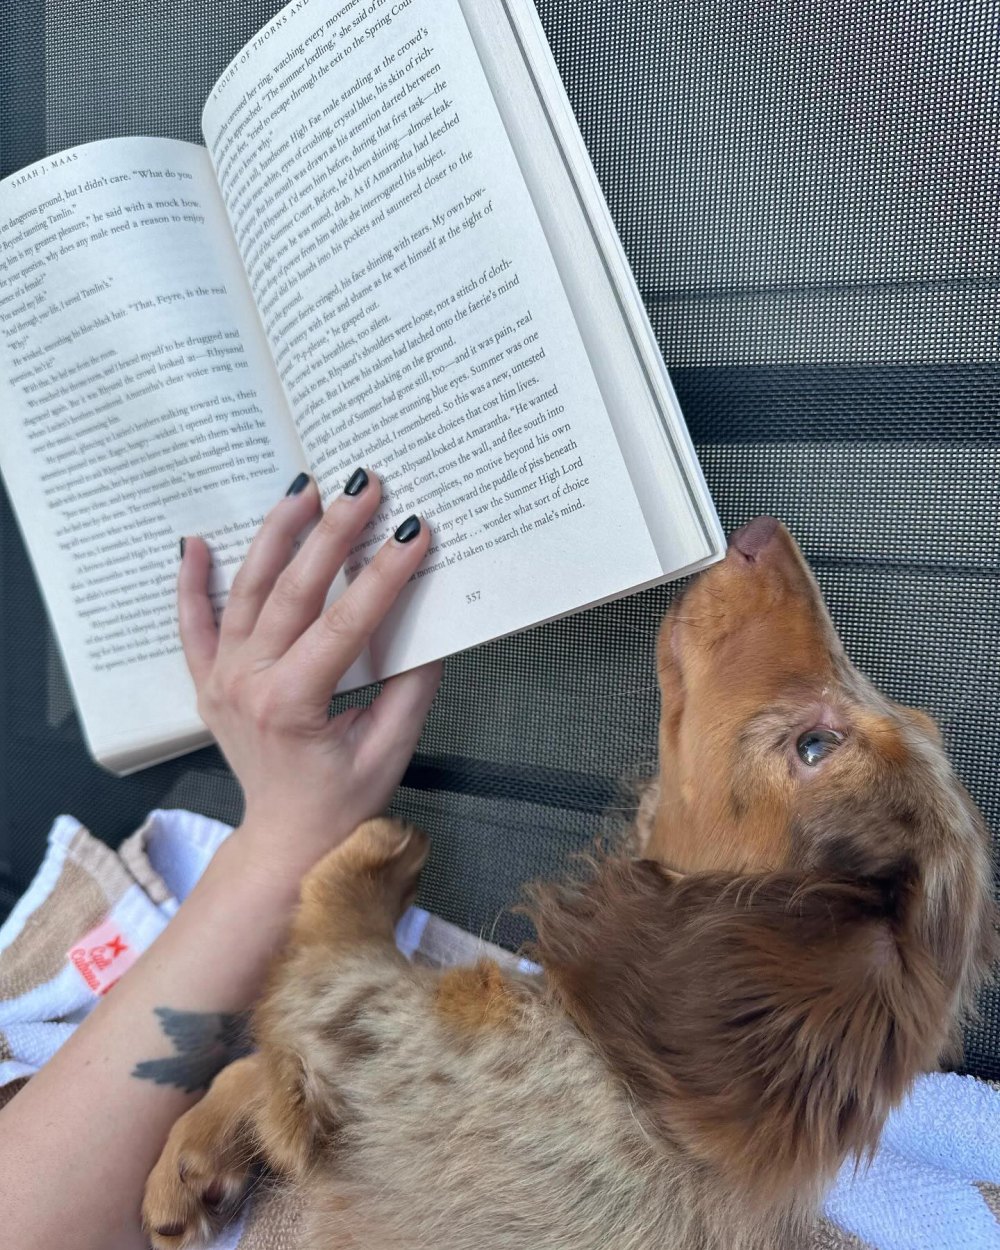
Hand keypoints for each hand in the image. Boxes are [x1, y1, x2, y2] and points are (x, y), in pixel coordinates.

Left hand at [178, 470, 440, 876]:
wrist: (284, 842)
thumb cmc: (341, 803)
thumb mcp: (389, 750)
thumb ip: (411, 686)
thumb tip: (432, 623)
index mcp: (292, 704)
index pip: (345, 624)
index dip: (384, 575)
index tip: (414, 532)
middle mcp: (247, 683)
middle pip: (293, 591)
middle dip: (333, 533)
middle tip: (365, 487)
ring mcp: (220, 680)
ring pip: (246, 592)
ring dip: (275, 535)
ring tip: (304, 490)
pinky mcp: (208, 682)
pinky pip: (193, 626)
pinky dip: (190, 583)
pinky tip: (193, 542)